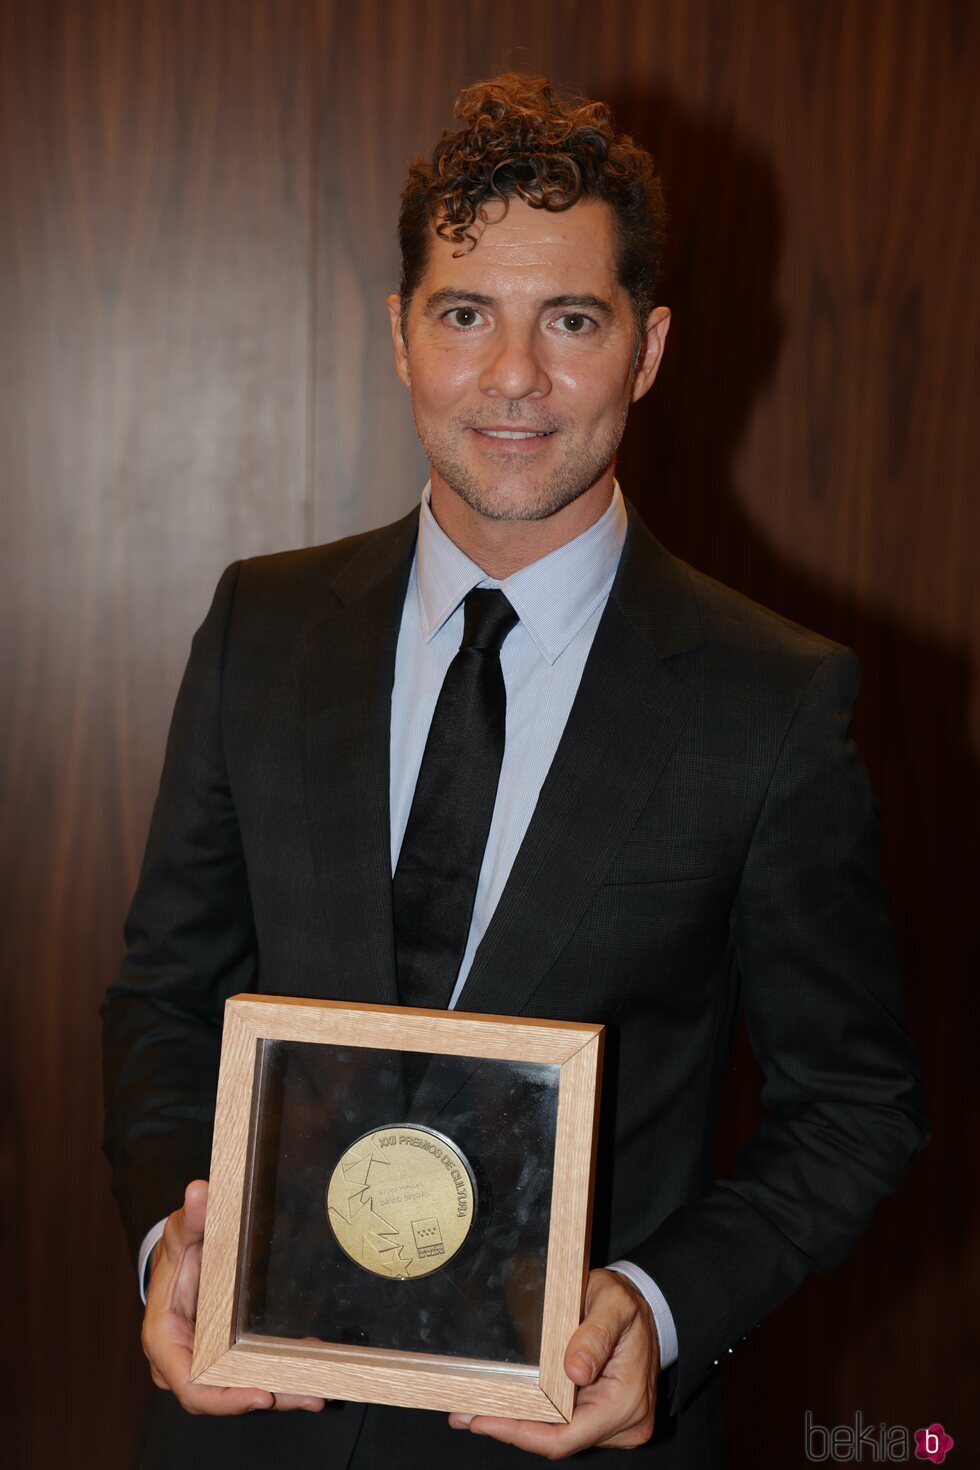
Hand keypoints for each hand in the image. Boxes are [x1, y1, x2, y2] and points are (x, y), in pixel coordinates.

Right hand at [142, 1179, 325, 1414]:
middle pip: (223, 1394)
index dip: (224, 1396)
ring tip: (320, 1390)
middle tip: (311, 1394)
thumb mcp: (183, 1230)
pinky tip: (312, 1366)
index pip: (191, 1383)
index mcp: (165, 1339)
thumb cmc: (179, 1248)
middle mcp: (181, 1362)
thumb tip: (199, 1191)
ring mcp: (203, 1364)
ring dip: (281, 1391)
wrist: (181, 1257)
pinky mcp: (224, 1360)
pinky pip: (250, 1373)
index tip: (259, 1395)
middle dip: (267, 1395)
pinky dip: (280, 1373)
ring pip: (241, 1389)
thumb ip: (192, 1217)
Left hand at [448, 1268, 658, 1456]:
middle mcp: (623, 1425)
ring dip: (519, 1424)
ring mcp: (614, 1427)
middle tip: (465, 1415)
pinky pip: (564, 1425)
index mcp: (626, 1402)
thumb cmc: (627, 1303)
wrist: (648, 1308)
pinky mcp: (603, 1419)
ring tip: (474, 1410)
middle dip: (510, 1429)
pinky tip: (504, 1405)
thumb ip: (595, 1335)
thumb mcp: (613, 1304)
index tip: (485, 1419)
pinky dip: (535, 1417)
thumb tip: (575, 1372)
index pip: (567, 1436)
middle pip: (558, 1441)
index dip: (523, 1433)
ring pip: (558, 1436)